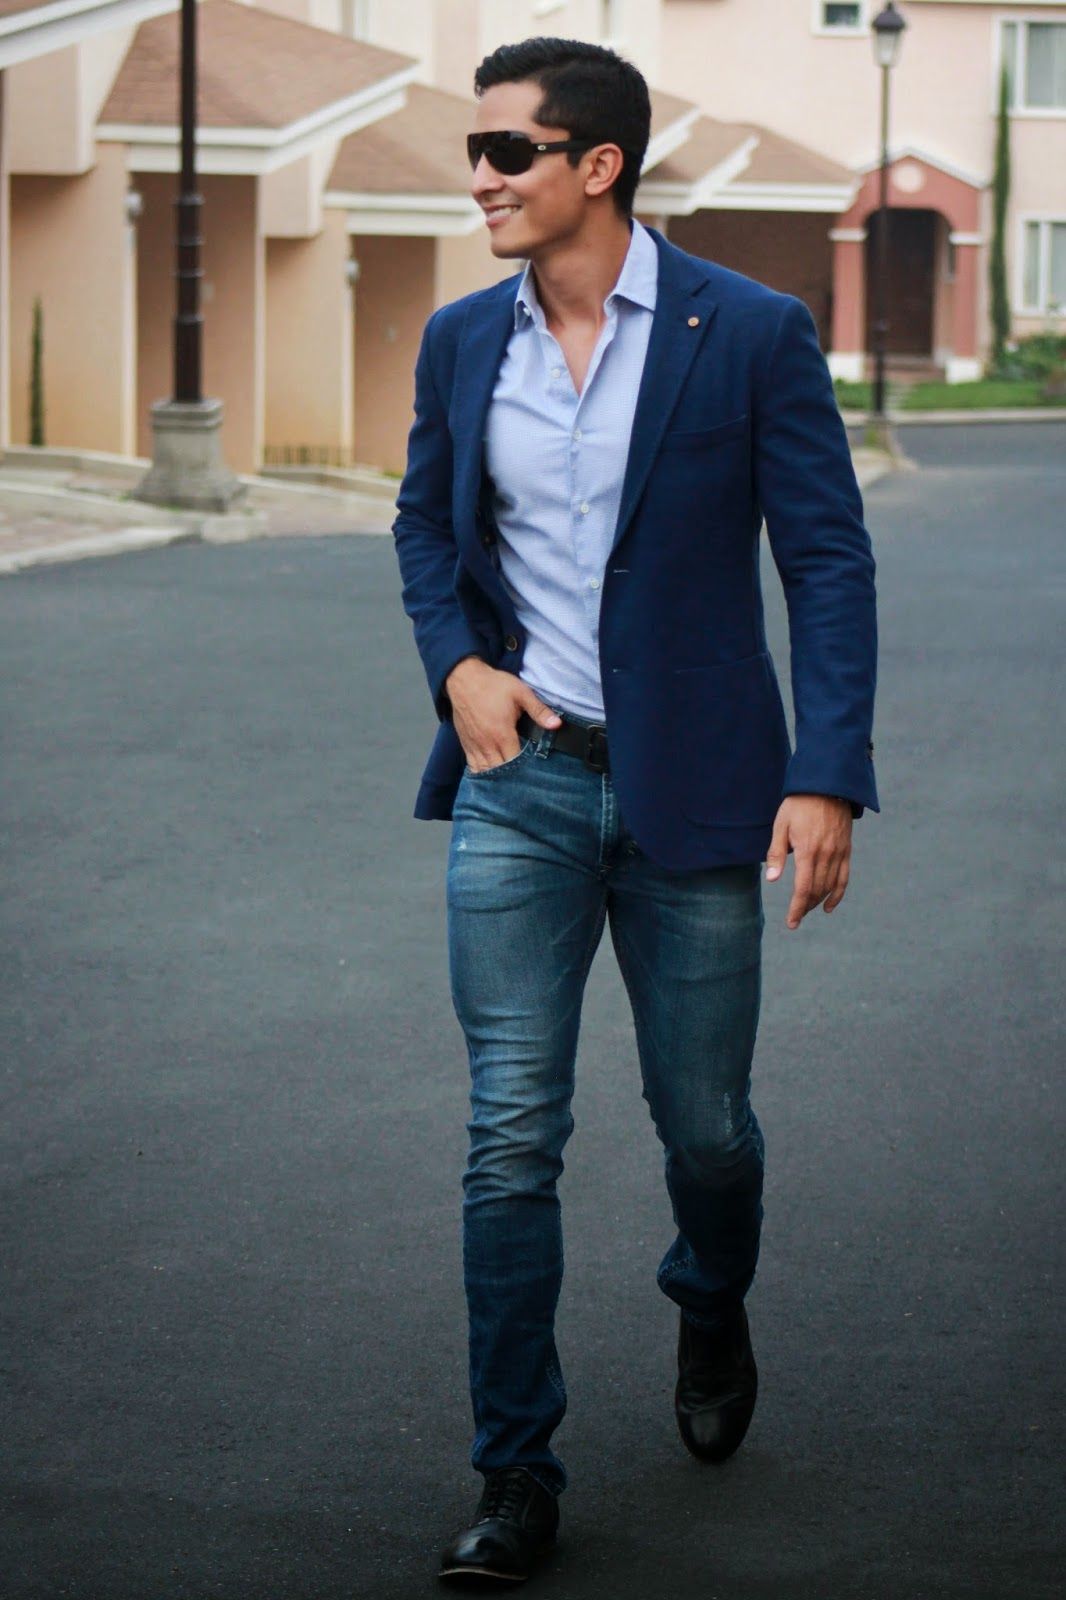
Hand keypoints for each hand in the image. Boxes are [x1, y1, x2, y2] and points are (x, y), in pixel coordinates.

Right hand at [445, 657, 560, 771]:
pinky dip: (482, 772)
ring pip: (485, 771)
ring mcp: (474, 745)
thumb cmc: (492, 685)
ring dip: (497, 777)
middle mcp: (487, 743)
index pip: (515, 762)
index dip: (525, 768)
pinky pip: (473, 765)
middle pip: (500, 771)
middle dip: (512, 776)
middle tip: (523, 778)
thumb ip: (539, 710)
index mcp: (502, 733)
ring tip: (509, 780)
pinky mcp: (466, 743)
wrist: (464, 678)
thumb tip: (557, 724)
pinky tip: (490, 775)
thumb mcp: (520, 693)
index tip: (533, 769)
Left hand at [765, 794, 852, 929]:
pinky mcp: (846, 850)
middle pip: (817, 890)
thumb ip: (777, 853)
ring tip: (807, 909)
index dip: (797, 909)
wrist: (827, 786)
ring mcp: (839, 853)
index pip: (803, 889)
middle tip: (795, 917)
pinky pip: (844, 877)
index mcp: (808, 851)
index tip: (791, 923)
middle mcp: (826, 855)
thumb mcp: (781, 825)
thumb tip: (773, 880)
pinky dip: (838, 894)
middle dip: (805, 907)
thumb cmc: (798, 805)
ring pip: (830, 886)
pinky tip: (829, 905)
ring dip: (818, 901)